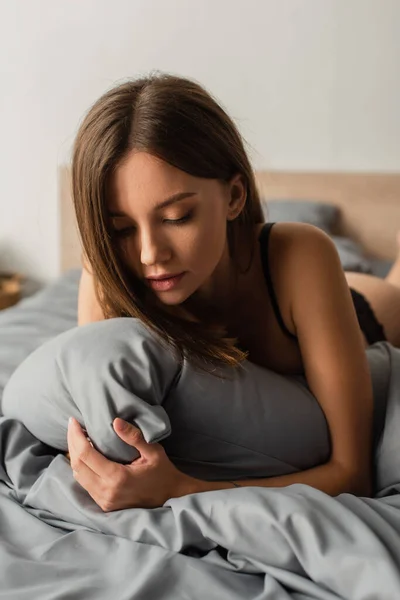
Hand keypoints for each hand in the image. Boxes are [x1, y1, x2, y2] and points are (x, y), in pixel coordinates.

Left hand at [67, 416, 191, 510]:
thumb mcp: (153, 451)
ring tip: (77, 436)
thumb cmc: (163, 472)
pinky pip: (85, 483)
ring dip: (74, 455)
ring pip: (78, 475)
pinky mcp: (104, 504)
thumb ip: (134, 436)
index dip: (76, 436)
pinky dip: (81, 466)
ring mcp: (104, 501)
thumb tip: (115, 421)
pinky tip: (84, 453)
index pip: (85, 455)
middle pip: (77, 465)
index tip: (74, 421)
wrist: (170, 497)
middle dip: (72, 443)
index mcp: (117, 478)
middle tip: (73, 425)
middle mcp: (106, 492)